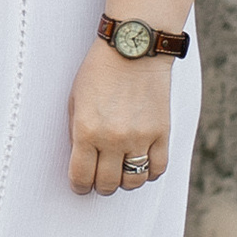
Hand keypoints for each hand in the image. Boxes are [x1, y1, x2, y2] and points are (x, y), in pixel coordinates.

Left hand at [67, 40, 171, 195]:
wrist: (133, 49)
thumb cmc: (99, 70)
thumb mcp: (75, 100)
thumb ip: (76, 132)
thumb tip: (81, 160)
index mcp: (87, 130)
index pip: (81, 176)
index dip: (79, 186)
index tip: (81, 186)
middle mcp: (113, 138)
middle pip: (108, 183)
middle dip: (100, 186)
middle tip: (99, 180)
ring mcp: (140, 137)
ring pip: (133, 181)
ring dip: (125, 181)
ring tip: (120, 171)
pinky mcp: (161, 133)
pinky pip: (158, 168)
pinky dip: (149, 172)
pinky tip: (142, 163)